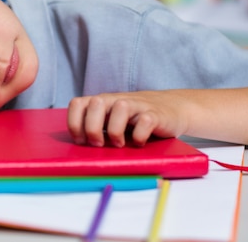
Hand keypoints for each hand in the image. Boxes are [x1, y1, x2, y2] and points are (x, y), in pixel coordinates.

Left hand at [67, 91, 188, 147]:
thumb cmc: (135, 119)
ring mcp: (137, 105)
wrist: (173, 108)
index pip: (77, 104)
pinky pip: (145, 122)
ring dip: (115, 131)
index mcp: (102, 102)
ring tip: (119, 144)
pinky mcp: (156, 114)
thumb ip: (96, 126)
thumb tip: (78, 148)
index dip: (74, 123)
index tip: (81, 141)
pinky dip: (140, 136)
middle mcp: (116, 100)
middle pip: (95, 104)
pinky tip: (139, 143)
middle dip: (92, 128)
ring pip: (119, 108)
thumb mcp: (111, 120)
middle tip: (99, 143)